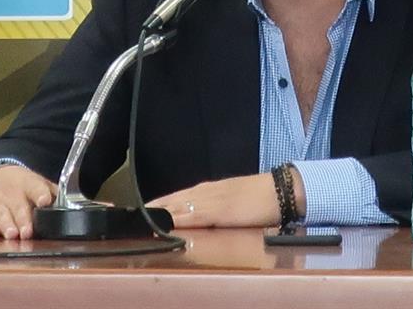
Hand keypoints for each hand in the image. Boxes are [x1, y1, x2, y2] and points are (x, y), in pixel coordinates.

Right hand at [0, 165, 56, 239]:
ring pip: (2, 215)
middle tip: (27, 232)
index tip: (45, 201)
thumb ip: (53, 193)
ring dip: (7, 225)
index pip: (36, 188)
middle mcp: (12, 193)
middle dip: (23, 220)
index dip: (41, 194)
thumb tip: (69, 206)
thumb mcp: (39, 183)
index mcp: (29, 184)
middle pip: (18, 207)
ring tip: (12, 234)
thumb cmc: (23, 185)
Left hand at [147, 170, 304, 227]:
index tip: (139, 209)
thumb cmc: (259, 198)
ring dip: (161, 211)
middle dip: (154, 207)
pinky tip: (166, 221)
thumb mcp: (232, 201)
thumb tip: (194, 216)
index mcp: (208, 190)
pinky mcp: (220, 210)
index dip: (158, 203)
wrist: (281, 191)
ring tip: (142, 216)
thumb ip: (214, 205)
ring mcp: (212, 200)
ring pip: (179, 205)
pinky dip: (178, 217)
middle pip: (173, 200)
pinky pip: (194, 214)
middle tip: (132, 213)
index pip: (176, 197)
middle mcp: (206, 192)